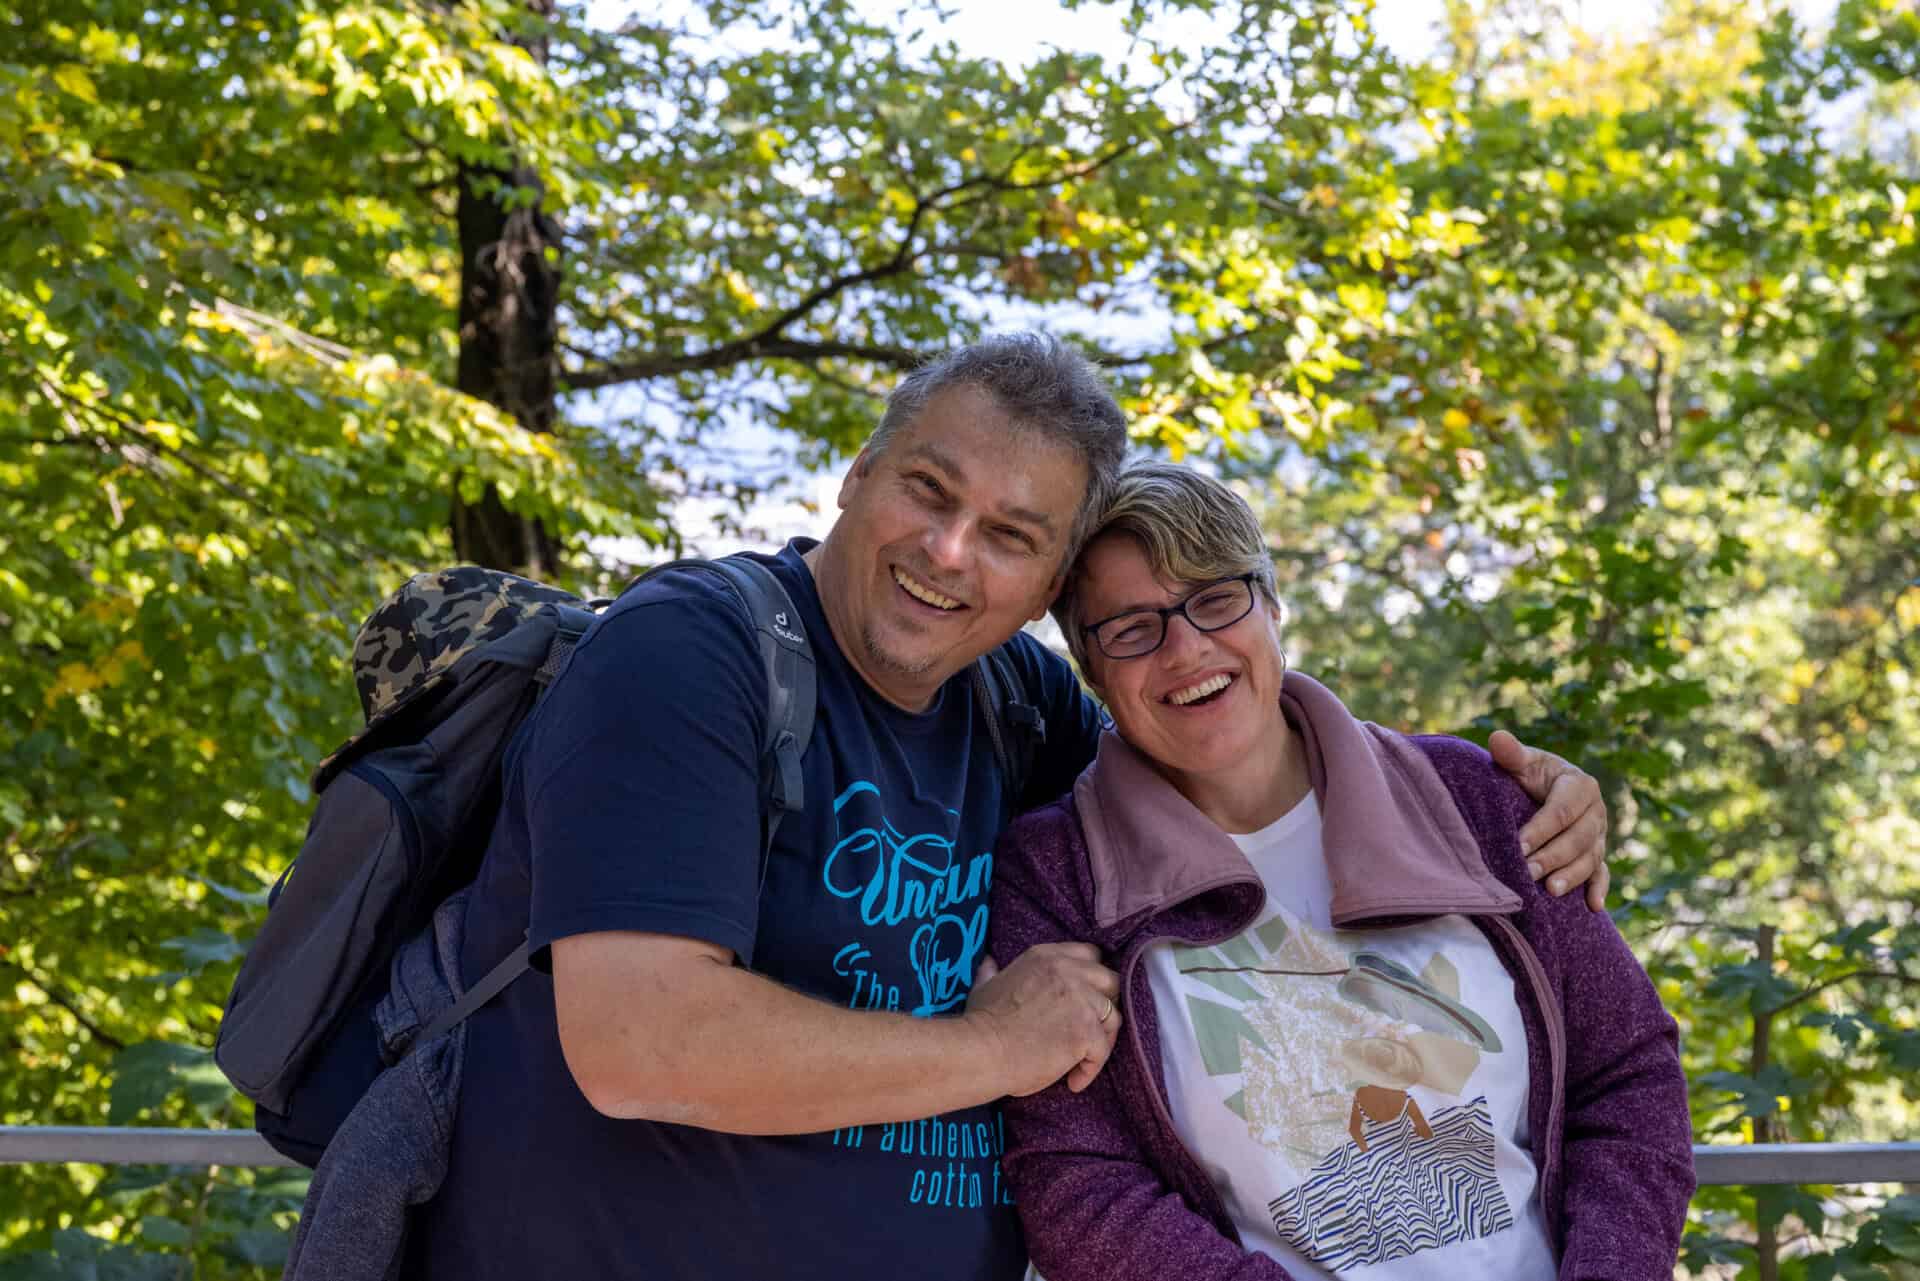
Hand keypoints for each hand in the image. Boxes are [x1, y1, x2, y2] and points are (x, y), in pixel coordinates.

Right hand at [966, 946, 1122, 1096]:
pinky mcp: (1087, 1030)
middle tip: (1090, 1029)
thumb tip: (988, 963)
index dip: (1092, 978)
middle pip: (1111, 980)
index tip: (1085, 998)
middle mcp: (1069, 971)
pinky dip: (1091, 1069)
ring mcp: (1081, 1000)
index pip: (1090, 955)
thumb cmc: (980, 1023)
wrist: (981, 1051)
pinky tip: (1073, 1082)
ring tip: (1081, 1061)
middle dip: (1106, 1004)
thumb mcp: (986, 985)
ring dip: (1102, 1040)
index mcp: (1047, 957)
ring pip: (1114, 1017)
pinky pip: (1103, 1050)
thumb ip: (993, 971)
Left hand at [1488, 730, 1610, 910]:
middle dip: (1553, 856)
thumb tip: (1497, 738)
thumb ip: (1512, 754)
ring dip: (1572, 876)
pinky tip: (1593, 905)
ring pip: (1590, 858)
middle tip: (1528, 873)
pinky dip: (1598, 888)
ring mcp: (1599, 834)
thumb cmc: (1530, 774)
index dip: (1541, 828)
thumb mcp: (1524, 763)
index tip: (1518, 844)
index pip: (1562, 810)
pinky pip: (1602, 872)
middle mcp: (1596, 811)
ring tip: (1550, 891)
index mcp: (1580, 785)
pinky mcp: (1598, 853)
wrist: (1545, 789)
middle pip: (1578, 838)